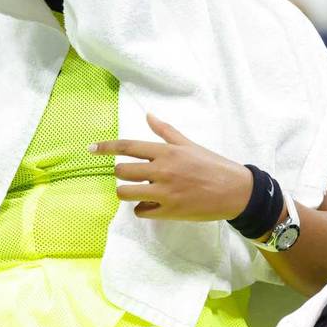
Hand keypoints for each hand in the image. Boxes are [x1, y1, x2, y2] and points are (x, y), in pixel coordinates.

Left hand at [90, 114, 252, 221]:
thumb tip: (148, 115)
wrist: (235, 191)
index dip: (106, 147)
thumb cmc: (212, 165)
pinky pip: (141, 211)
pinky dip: (142, 208)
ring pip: (126, 193)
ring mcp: (164, 193)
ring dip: (126, 192)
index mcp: (166, 151)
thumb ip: (166, 132)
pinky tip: (151, 204)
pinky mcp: (169, 211)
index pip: (128, 146)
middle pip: (122, 171)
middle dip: (120, 173)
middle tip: (129, 175)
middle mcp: (162, 170)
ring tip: (136, 190)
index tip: (90, 149)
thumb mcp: (189, 144)